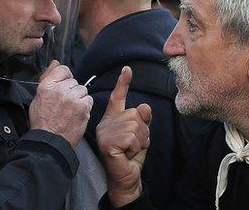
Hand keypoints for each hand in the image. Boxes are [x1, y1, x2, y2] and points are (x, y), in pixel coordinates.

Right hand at [30, 60, 92, 147]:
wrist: (50, 141)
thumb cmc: (42, 121)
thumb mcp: (38, 97)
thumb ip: (48, 77)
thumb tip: (56, 62)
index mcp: (47, 86)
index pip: (63, 70)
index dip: (65, 78)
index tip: (63, 86)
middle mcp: (60, 90)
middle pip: (74, 81)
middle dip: (71, 91)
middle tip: (64, 104)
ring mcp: (72, 98)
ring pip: (82, 90)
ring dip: (79, 98)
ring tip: (70, 109)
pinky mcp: (83, 107)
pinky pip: (88, 100)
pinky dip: (85, 106)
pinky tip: (76, 114)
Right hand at [96, 67, 151, 207]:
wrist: (126, 179)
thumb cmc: (131, 158)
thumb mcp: (141, 135)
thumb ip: (142, 120)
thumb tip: (143, 106)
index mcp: (111, 119)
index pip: (117, 97)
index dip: (123, 83)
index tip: (127, 69)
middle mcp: (105, 123)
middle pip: (134, 114)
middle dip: (142, 131)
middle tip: (134, 145)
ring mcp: (104, 133)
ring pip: (135, 125)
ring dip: (139, 140)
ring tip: (130, 150)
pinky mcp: (107, 143)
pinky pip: (132, 137)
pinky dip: (135, 147)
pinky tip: (127, 155)